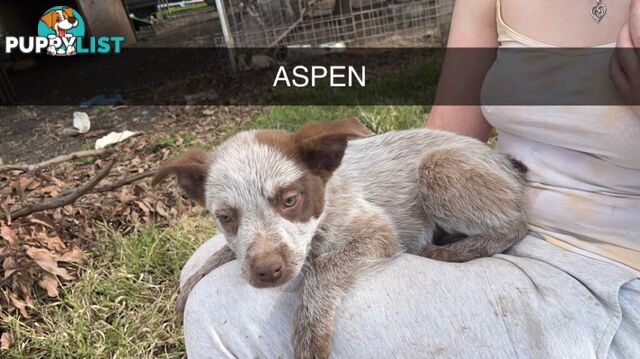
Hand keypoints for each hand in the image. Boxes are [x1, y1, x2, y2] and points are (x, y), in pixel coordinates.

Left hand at [610, 0, 639, 117]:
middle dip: (636, 15)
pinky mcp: (628, 98)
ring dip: (626, 33)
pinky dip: (617, 56)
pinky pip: (615, 70)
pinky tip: (622, 49)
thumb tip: (639, 36)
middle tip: (636, 2)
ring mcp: (636, 87)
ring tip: (630, 24)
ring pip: (623, 51)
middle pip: (636, 36)